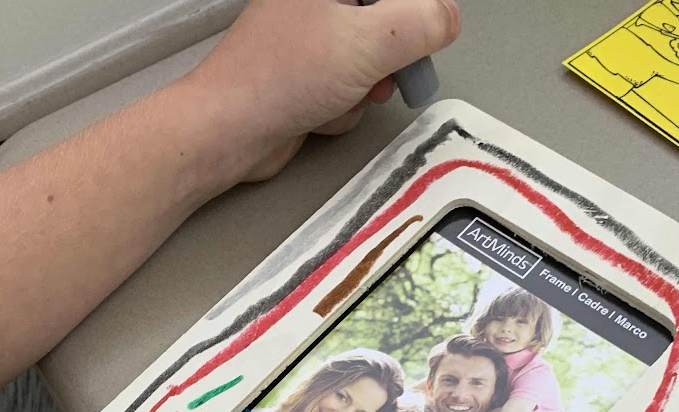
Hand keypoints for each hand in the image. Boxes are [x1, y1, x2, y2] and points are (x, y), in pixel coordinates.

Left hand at [189, 0, 461, 183]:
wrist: (228, 131)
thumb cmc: (280, 78)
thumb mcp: (370, 43)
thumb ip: (422, 24)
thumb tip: (449, 18)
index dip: (415, 11)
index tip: (426, 33)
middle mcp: (318, 0)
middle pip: (387, 19)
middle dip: (391, 56)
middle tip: (387, 73)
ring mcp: (311, 37)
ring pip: (371, 58)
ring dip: (368, 86)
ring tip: (346, 96)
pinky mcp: (305, 75)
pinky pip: (348, 85)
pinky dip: (345, 105)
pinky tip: (324, 112)